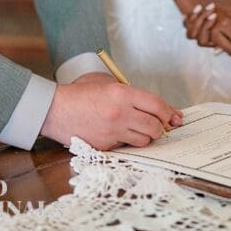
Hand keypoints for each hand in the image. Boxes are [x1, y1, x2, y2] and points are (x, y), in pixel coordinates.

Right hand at [41, 73, 182, 149]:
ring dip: (145, 137)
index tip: (173, 116)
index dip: (168, 112)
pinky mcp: (105, 146)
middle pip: (155, 126)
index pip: (156, 105)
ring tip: (137, 130)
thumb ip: (131, 93)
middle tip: (158, 126)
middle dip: (160, 128)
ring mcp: (113, 132)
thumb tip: (156, 106)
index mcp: (122, 93)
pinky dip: (127, 142)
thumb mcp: (108, 83)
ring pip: (144, 140)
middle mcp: (120, 113)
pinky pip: (126, 147)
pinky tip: (120, 134)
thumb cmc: (82, 93)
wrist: (56, 109)